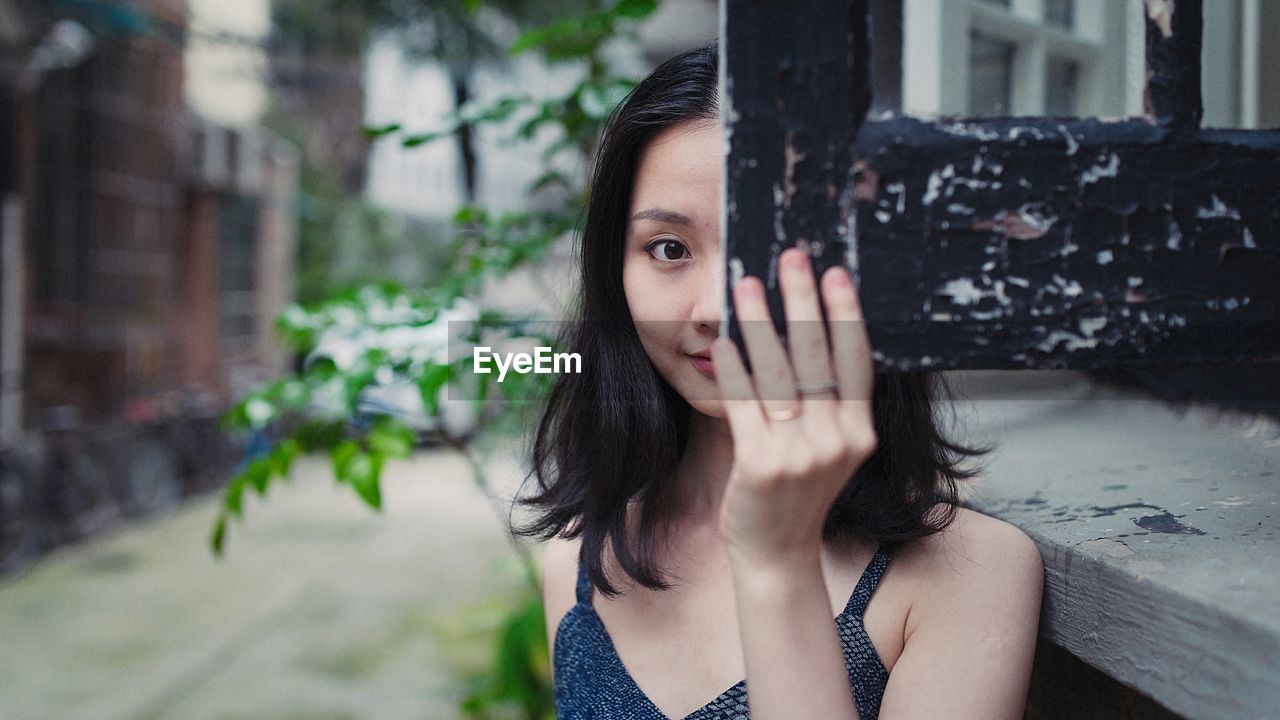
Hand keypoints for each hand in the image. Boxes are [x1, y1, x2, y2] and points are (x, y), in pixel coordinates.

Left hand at [711, 247, 877, 569]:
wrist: (776, 553)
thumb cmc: (798, 493)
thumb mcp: (830, 449)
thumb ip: (829, 403)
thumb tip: (811, 333)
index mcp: (859, 432)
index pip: (857, 360)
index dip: (847, 314)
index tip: (836, 274)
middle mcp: (836, 439)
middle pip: (817, 355)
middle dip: (802, 299)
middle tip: (791, 257)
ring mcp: (800, 453)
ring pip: (778, 372)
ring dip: (759, 322)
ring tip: (745, 285)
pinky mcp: (761, 463)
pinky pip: (744, 403)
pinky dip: (733, 369)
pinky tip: (722, 342)